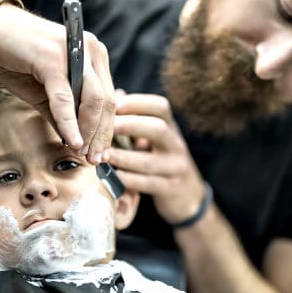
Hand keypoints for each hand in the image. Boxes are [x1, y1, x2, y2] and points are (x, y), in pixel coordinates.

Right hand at [0, 4, 114, 163]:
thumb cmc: (17, 56)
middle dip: (101, 135)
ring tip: (82, 152)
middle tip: (95, 159)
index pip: (109, 100)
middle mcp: (91, 51)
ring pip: (93, 100)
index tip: (100, 153)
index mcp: (93, 58)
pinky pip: (65, 97)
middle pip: (107, 102)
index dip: (106, 130)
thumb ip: (62, 114)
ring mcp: (75, 52)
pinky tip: (71, 140)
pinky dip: (69, 122)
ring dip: (89, 131)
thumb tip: (76, 142)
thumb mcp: (44, 92)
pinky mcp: (54, 58)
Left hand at [109, 93, 206, 223]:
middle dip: (129, 126)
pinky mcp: (170, 189)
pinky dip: (128, 179)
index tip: (114, 105)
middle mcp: (176, 146)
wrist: (188, 197)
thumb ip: (135, 122)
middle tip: (105, 128)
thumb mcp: (153, 141)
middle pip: (158, 129)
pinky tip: (113, 176)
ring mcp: (176, 168)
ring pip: (149, 161)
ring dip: (123, 157)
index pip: (160, 107)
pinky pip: (147, 184)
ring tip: (103, 155)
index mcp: (171, 128)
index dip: (137, 103)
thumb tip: (114, 95)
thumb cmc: (161, 162)